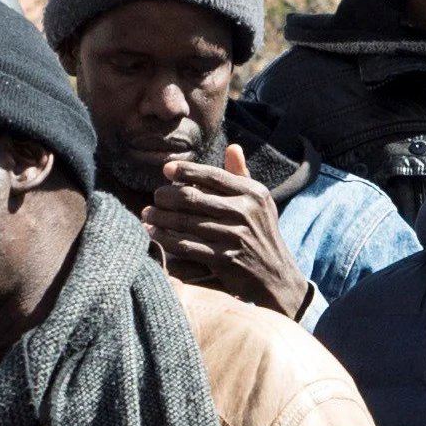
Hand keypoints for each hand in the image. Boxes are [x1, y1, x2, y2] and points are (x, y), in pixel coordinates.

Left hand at [144, 154, 312, 319]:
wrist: (277, 278)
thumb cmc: (262, 236)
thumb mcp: (259, 204)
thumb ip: (242, 176)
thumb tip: (233, 147)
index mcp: (253, 193)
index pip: (212, 175)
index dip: (186, 170)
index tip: (166, 170)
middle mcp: (245, 212)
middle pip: (193, 197)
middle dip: (167, 196)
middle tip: (155, 196)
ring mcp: (235, 236)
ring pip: (185, 222)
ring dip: (161, 218)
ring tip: (147, 214)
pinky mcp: (225, 259)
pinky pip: (186, 246)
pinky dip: (166, 239)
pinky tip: (155, 235)